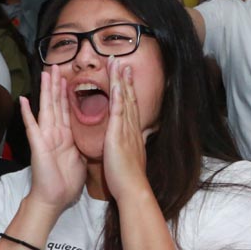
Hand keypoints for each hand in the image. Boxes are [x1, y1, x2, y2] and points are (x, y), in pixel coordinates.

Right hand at [22, 65, 86, 211]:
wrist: (54, 199)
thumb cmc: (66, 183)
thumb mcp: (80, 158)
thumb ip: (82, 144)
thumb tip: (91, 136)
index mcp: (66, 136)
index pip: (67, 109)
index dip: (68, 93)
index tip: (69, 77)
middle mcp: (54, 133)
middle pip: (56, 104)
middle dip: (56, 84)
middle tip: (56, 65)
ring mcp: (45, 137)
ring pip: (46, 109)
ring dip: (45, 91)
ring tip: (45, 73)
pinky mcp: (38, 145)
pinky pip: (32, 126)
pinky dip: (27, 113)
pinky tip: (23, 100)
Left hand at [102, 57, 152, 202]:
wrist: (133, 188)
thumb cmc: (127, 177)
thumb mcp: (129, 156)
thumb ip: (128, 145)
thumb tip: (130, 141)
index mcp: (131, 133)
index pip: (129, 106)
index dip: (127, 89)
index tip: (124, 74)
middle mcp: (131, 128)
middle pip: (129, 98)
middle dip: (124, 79)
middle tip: (120, 61)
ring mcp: (127, 130)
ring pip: (125, 100)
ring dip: (121, 81)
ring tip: (117, 63)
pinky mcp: (119, 136)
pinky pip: (119, 112)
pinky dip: (119, 97)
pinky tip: (118, 84)